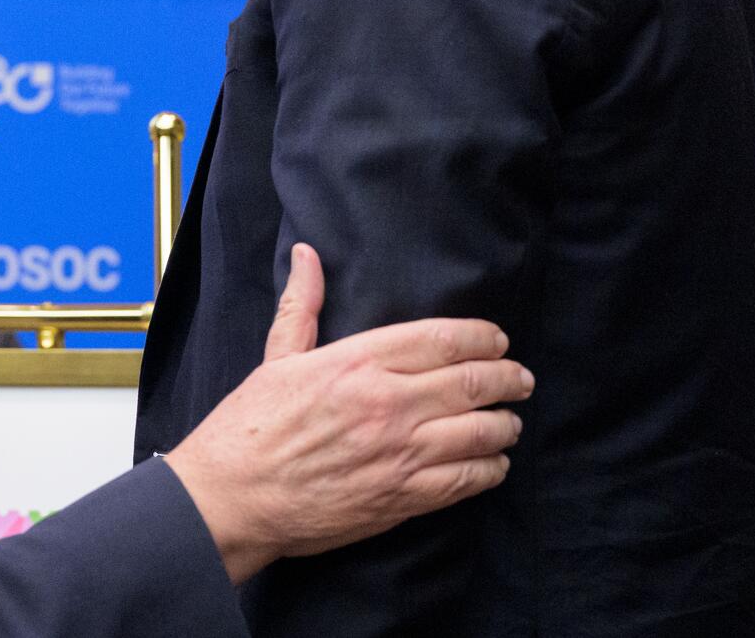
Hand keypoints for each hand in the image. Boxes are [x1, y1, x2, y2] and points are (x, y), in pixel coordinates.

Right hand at [161, 243, 531, 584]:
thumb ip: (302, 305)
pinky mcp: (402, 499)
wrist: (233, 497)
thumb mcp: (276, 357)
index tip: (497, 340)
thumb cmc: (250, 427)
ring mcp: (399, 454)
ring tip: (510, 422)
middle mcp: (387, 404)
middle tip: (520, 378)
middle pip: (473, 382)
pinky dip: (490, 470)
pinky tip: (493, 464)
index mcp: (358, 362)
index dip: (482, 337)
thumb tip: (307, 254)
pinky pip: (466, 481)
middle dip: (508, 377)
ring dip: (505, 425)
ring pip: (481, 433)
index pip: (442, 338)